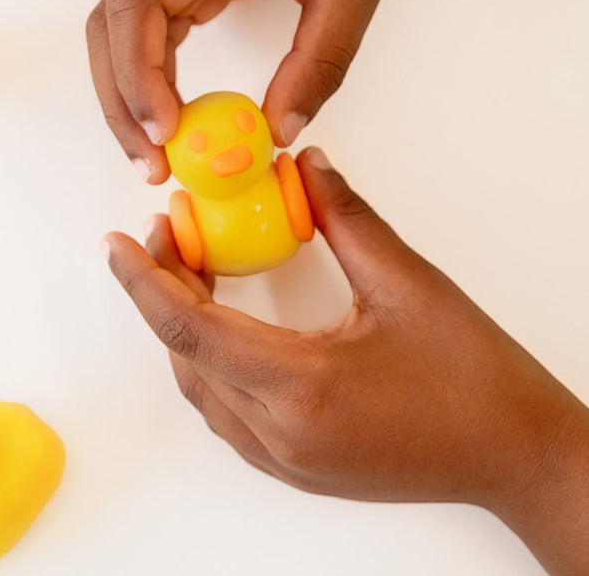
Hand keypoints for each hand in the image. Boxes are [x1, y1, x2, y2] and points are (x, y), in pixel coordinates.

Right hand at [87, 0, 458, 183]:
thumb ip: (318, 64)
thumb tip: (276, 130)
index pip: (140, 2)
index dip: (138, 74)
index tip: (164, 132)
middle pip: (112, 23)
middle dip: (122, 100)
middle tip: (151, 162)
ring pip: (119, 29)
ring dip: (127, 94)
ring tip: (154, 151)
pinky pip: (149, 27)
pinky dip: (150, 76)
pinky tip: (170, 114)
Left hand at [102, 146, 588, 575]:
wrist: (515, 455)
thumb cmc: (473, 376)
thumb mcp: (409, 284)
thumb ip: (347, 217)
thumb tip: (307, 166)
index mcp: (301, 388)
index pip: (191, 327)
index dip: (144, 279)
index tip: (115, 240)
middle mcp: (278, 434)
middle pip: (187, 355)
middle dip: (163, 291)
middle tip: (168, 233)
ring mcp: (284, 459)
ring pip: (201, 388)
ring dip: (184, 327)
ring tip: (191, 270)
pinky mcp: (297, 466)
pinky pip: (226, 410)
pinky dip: (209, 360)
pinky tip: (221, 325)